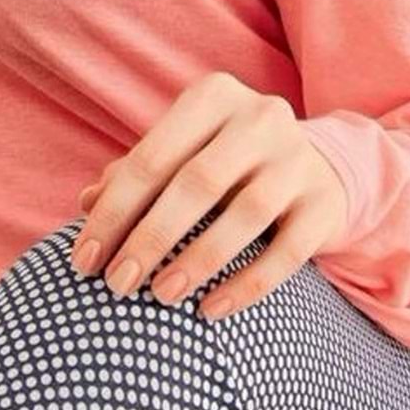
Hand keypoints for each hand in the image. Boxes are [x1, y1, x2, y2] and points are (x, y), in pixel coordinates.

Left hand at [69, 71, 349, 320]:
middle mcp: (260, 118)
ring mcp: (299, 159)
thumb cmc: (228, 164)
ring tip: (161, 295)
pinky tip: (210, 311)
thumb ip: (137, 174)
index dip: (113, 212)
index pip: (151, 158)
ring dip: (197, 261)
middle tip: (117, 285)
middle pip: (196, 183)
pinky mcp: (326, 203)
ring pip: (245, 214)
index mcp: (213, 97)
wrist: (320, 167)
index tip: (83, 261)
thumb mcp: (184, 155)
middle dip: (150, 238)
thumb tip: (87, 202)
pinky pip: (287, 252)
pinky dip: (246, 285)